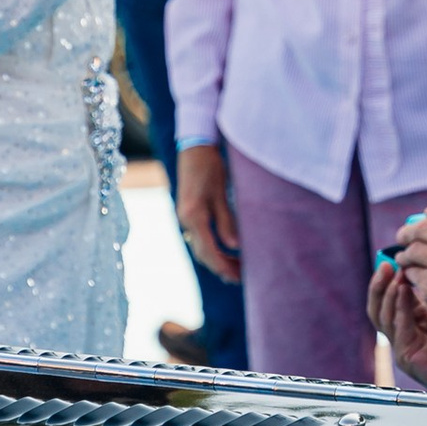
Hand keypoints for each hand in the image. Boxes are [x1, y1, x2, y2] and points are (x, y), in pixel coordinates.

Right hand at [176, 139, 240, 283]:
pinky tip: (225, 250)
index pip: (209, 251)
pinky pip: (199, 237)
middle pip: (203, 253)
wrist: (194, 147)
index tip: (239, 276)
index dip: (224, 266)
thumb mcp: (221, 192)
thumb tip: (234, 246)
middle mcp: (185, 220)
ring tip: (235, 268)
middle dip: (221, 267)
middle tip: (241, 278)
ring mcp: (185, 217)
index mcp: (193, 216)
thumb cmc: (210, 166)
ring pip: (200, 247)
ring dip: (217, 260)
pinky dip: (212, 248)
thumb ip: (226, 220)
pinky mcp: (188, 213)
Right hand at [368, 255, 426, 391]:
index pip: (389, 297)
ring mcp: (404, 345)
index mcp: (412, 320)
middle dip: (380, 284)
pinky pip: (398, 329)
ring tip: (397, 274)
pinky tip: (404, 291)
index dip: (388, 277)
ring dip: (388, 293)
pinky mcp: (408, 356)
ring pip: (383, 317)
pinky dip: (400, 308)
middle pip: (378, 306)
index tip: (394, 255)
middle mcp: (404, 333)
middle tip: (387, 264)